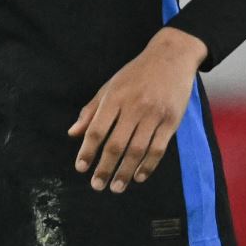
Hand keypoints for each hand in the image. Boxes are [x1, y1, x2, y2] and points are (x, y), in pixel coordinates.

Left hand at [68, 27, 208, 192]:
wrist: (170, 58)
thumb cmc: (134, 74)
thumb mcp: (108, 87)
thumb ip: (91, 111)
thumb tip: (73, 134)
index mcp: (114, 98)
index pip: (96, 130)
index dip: (87, 151)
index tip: (81, 168)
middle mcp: (133, 107)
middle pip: (116, 144)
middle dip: (105, 168)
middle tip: (97, 185)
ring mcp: (154, 115)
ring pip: (137, 150)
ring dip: (126, 172)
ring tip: (116, 187)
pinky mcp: (172, 121)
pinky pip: (158, 148)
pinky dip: (148, 165)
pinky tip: (139, 176)